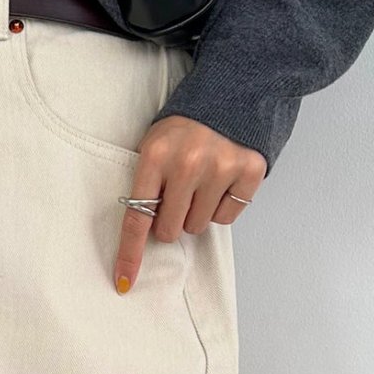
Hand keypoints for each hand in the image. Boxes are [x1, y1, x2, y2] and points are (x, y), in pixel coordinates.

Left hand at [115, 116, 264, 293]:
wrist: (233, 92)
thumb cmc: (186, 128)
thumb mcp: (155, 144)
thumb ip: (148, 184)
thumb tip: (146, 232)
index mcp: (156, 155)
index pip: (137, 217)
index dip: (130, 253)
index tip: (124, 281)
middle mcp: (188, 163)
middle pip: (170, 230)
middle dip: (171, 220)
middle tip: (179, 193)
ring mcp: (221, 167)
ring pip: (199, 227)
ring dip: (197, 212)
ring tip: (202, 181)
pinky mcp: (249, 172)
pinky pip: (226, 218)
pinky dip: (222, 206)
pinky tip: (221, 181)